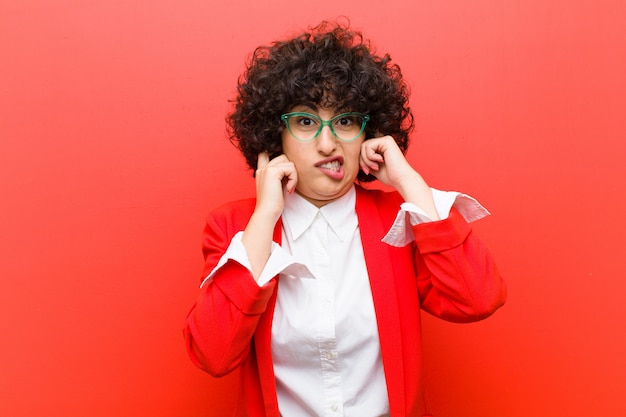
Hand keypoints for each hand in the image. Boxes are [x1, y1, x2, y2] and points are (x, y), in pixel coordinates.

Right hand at [241, 152, 297, 280]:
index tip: (285, 169)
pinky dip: (294, 179)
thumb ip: (281, 176)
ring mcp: (266, 169)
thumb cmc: (273, 204)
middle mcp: (262, 168)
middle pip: (283, 157)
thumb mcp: (277, 186)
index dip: (275, 154)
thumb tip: (292, 167)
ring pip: (288, 161)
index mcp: (261, 172)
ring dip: (293, 175)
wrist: (267, 213)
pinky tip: (289, 189)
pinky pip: (291, 168)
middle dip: (290, 169)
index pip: (265, 153)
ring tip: (289, 188)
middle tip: (289, 185)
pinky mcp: (272, 172)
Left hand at [360, 136, 439, 219]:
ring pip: (364, 146)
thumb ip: (365, 161)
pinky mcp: (386, 140)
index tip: (367, 171)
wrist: (400, 179)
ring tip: (375, 167)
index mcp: (381, 147)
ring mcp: (385, 140)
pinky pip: (369, 146)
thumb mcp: (372, 167)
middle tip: (369, 170)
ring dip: (366, 160)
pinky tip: (380, 161)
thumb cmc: (390, 176)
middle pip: (362, 147)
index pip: (363, 150)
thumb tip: (354, 157)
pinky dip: (370, 156)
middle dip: (362, 160)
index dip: (361, 161)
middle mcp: (383, 141)